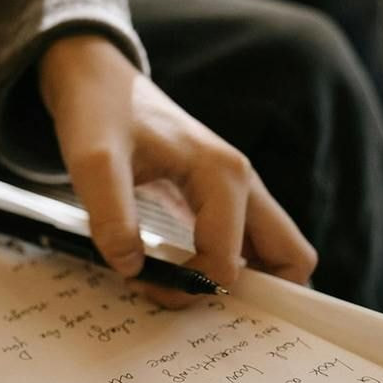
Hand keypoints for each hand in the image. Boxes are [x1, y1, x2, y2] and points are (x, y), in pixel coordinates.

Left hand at [38, 34, 316, 306]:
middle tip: (190, 303)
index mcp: (223, 174)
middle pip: (290, 257)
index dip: (187, 286)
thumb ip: (110, 214)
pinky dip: (228, 269)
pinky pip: (247, 245)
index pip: (228, 261)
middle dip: (249, 296)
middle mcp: (243, 182)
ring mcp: (239, 190)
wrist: (97, 79)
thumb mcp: (92, 160)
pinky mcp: (223, 198)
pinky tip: (184, 275)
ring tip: (181, 290)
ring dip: (240, 285)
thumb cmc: (99, 113)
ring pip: (273, 254)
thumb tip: (132, 267)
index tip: (143, 282)